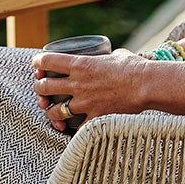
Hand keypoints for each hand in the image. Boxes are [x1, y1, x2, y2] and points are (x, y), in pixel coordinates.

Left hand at [32, 48, 150, 131]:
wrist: (148, 85)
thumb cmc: (135, 67)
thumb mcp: (116, 55)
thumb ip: (106, 58)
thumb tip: (109, 57)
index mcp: (79, 64)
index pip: (47, 61)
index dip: (37, 62)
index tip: (37, 65)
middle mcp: (77, 83)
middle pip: (43, 87)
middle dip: (39, 89)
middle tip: (41, 90)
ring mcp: (84, 102)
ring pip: (53, 111)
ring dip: (49, 112)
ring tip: (51, 111)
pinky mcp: (94, 117)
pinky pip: (75, 127)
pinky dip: (71, 128)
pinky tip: (70, 127)